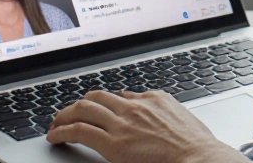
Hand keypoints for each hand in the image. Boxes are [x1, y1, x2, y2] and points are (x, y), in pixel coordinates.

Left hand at [47, 90, 245, 162]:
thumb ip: (155, 105)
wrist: (197, 156)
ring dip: (64, 116)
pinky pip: (80, 130)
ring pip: (83, 109)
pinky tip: (55, 137)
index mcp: (149, 99)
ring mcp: (122, 123)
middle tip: (66, 116)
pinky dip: (62, 131)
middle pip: (95, 98)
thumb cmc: (193, 142)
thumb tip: (134, 98)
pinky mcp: (113, 143)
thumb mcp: (177, 113)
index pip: (115, 96)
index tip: (91, 110)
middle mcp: (132, 107)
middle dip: (77, 106)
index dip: (99, 103)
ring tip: (56, 126)